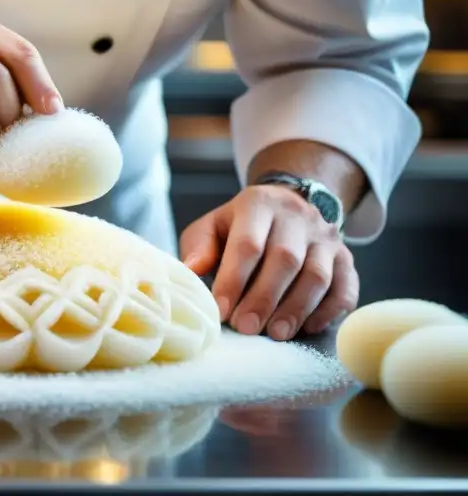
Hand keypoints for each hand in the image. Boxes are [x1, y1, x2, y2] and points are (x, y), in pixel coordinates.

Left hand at [179, 185, 358, 340]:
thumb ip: (200, 246)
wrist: (288, 206)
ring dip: (296, 308)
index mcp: (258, 204)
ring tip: (275, 334)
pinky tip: (308, 328)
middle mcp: (297, 217)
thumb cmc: (242, 226)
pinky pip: (345, 287)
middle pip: (285, 259)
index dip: (234, 280)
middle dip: (264, 298)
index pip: (248, 244)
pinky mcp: (346, 258)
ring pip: (317, 275)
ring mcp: (326, 237)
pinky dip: (328, 311)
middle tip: (246, 328)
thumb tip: (191, 270)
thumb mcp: (213, 225)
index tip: (221, 311)